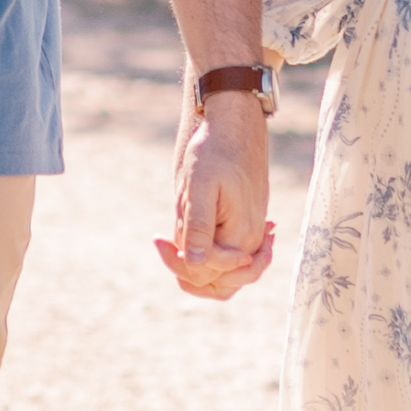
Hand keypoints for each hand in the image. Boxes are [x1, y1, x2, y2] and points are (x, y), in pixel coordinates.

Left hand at [152, 94, 276, 299]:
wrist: (236, 126)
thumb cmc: (215, 151)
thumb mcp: (199, 186)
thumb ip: (198, 228)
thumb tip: (193, 263)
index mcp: (241, 238)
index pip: (205, 272)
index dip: (177, 262)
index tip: (157, 238)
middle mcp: (251, 245)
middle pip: (217, 284)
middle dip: (187, 269)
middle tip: (163, 243)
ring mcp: (253, 240)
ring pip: (224, 278)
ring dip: (198, 268)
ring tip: (175, 243)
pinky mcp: (249, 231)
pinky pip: (230, 262)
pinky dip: (210, 259)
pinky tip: (193, 241)